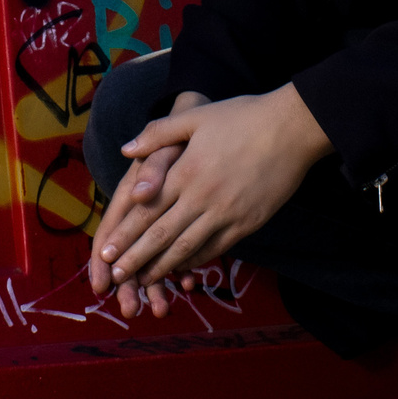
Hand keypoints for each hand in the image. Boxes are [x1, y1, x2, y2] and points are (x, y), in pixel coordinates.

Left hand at [90, 85, 332, 317]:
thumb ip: (158, 133)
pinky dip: (197, 260)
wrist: (293, 129)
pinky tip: (183, 267)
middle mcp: (203, 198)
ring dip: (163, 266)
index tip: (105, 253)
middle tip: (116, 277)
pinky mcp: (248, 223)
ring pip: (188, 247)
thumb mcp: (196, 117)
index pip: (146, 211)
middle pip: (162, 235)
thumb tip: (126, 149)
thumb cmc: (243, 117)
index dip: (125, 235)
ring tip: (143, 281)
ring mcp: (227, 213)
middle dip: (136, 259)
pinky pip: (217, 248)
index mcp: (186, 172)